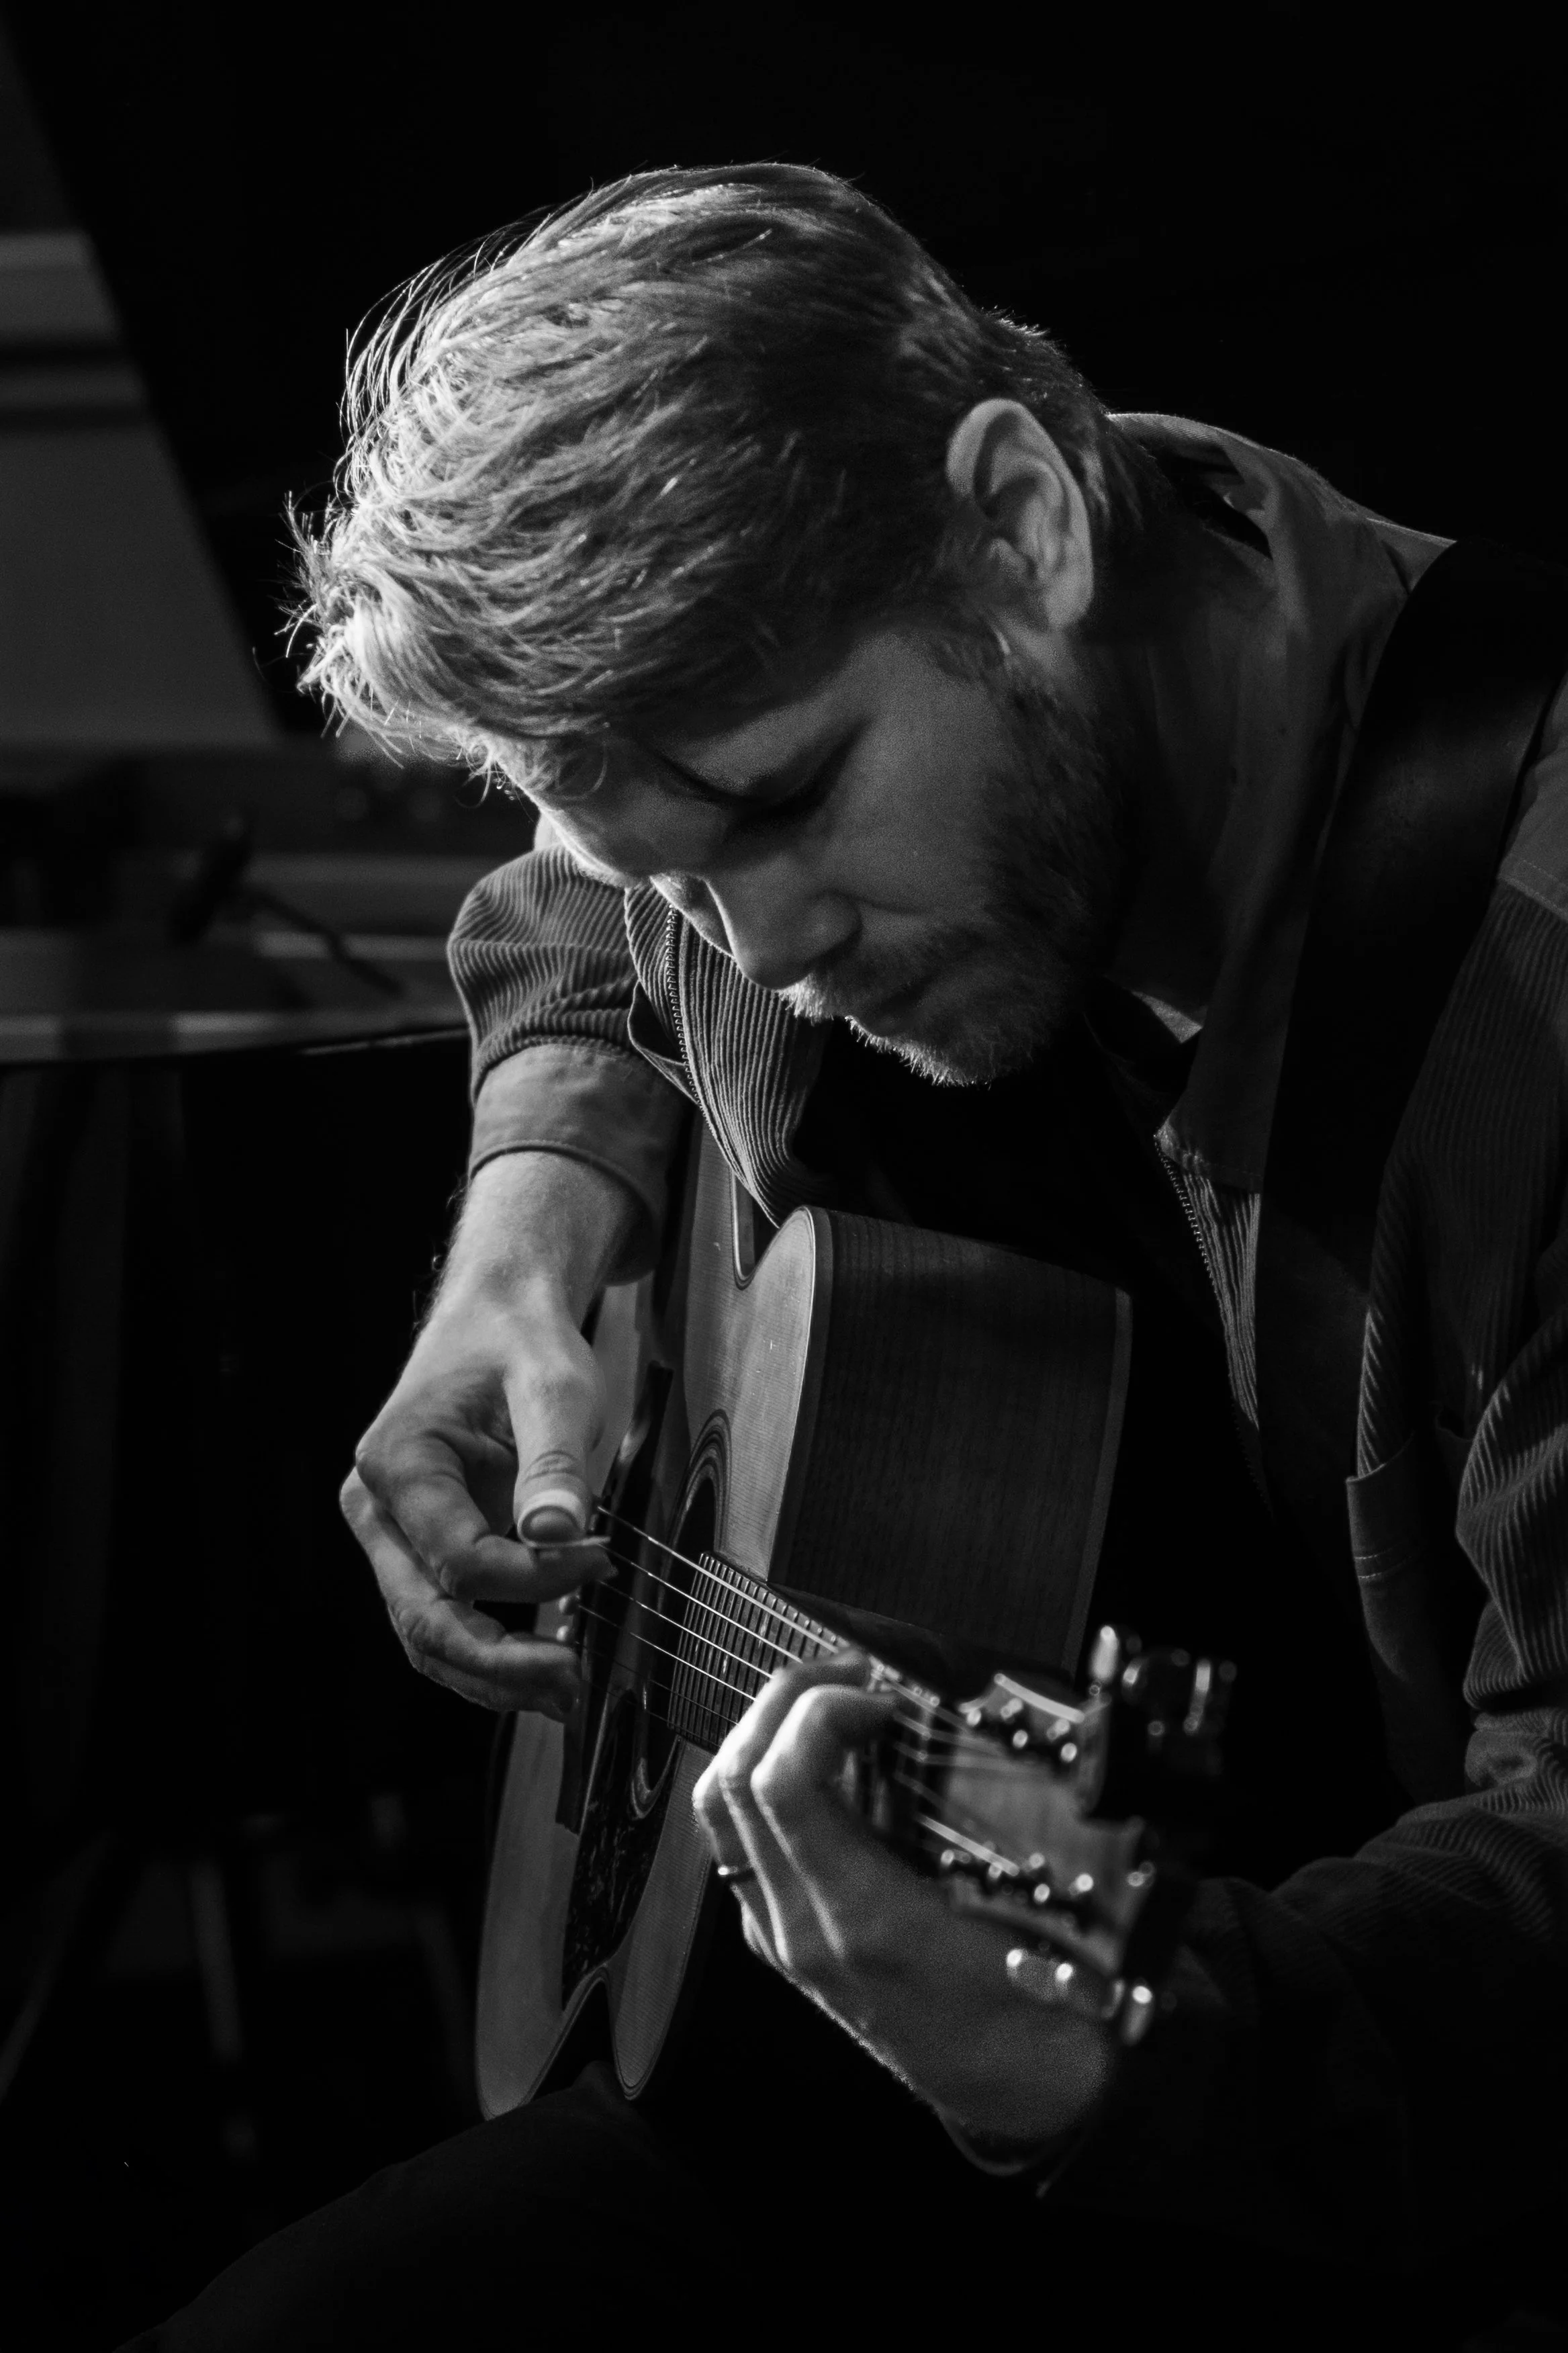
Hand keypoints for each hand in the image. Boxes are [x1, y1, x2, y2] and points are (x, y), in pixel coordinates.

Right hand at [342, 1152, 635, 1713]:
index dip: (534, 1577)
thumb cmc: (523, 1346)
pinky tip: (544, 1672)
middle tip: (573, 1681)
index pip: (458, 1558)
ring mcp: (394, 1538)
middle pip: (424, 1617)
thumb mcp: (555, 1386)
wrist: (499, 1321)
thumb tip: (556, 1535)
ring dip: (492, 1677)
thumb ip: (553, 1459)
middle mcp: (377, 1510)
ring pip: (426, 1634)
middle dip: (499, 1663)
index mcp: (397, 1463)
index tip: (603, 1558)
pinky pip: (445, 1621)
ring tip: (567, 1693)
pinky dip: (491, 1656)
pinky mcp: (422, 1555)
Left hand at [692, 1655, 1116, 2147]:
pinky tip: (822, 1759)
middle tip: (848, 1672)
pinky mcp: (781, 1938)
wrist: (1016, 2090)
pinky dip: (762, 1778)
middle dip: (783, 1699)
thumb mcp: (1029, 1902)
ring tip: (827, 1700)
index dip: (819, 1710)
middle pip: (734, 1779)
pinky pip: (738, 1841)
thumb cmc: (1037, 2006)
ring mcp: (782, 1937)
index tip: (878, 1693)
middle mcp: (803, 1931)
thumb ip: (982, 1813)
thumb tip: (950, 1708)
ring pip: (719, 1808)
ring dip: (761, 1732)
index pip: (783, 1784)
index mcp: (863, 1921)